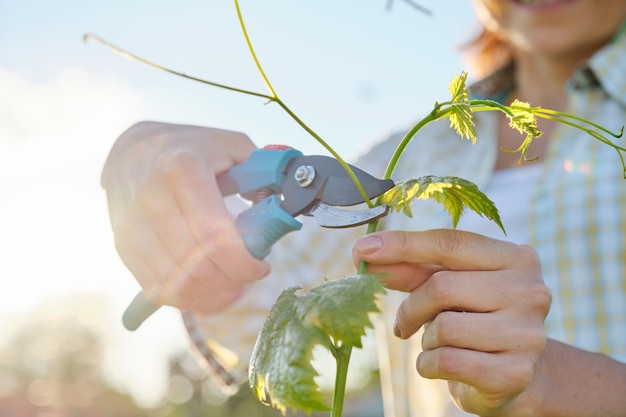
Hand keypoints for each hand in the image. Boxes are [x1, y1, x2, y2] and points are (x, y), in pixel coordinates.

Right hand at [103, 121, 269, 313]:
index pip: (215, 236)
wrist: (130, 150)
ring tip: (230, 288)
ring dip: (210, 296)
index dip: (243, 263)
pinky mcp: (122, 245)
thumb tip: (288, 203)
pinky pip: (155, 287)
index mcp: (183, 169)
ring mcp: (132, 224)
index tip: (261, 267)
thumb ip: (263, 170)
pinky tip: (206, 292)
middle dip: (230, 282)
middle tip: (247, 278)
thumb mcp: (230, 145)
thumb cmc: (190, 149)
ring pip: (174, 283)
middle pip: (196, 265)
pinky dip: (186, 299)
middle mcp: (151, 197)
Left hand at [353, 229, 551, 415]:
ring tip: (438, 343)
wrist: (512, 377)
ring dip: (426, 339)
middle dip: (411, 307)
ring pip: (444, 327)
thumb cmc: (473, 319)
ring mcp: (527, 334)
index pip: (450, 243)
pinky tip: (439, 365)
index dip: (402, 245)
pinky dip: (428, 364)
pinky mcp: (515, 373)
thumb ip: (410, 269)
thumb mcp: (445, 288)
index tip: (361, 249)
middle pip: (442, 286)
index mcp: (516, 258)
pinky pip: (446, 361)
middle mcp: (530, 291)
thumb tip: (364, 253)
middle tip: (403, 324)